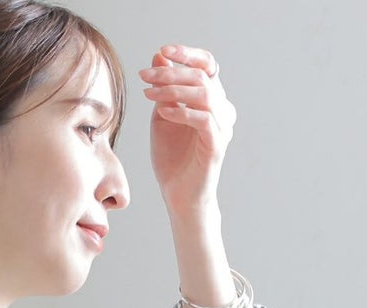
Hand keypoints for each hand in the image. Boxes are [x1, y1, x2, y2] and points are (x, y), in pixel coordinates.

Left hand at [137, 43, 235, 214]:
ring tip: (149, 94)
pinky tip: (163, 112)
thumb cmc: (172, 159)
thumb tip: (159, 55)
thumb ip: (163, 88)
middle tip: (144, 76)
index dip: (187, 54)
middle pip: (202, 76)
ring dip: (173, 90)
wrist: (179, 196)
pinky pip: (203, 119)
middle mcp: (222, 109)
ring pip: (203, 94)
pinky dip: (182, 112)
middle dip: (171, 72)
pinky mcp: (216, 145)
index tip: (162, 52)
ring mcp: (221, 127)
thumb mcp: (162, 116)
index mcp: (212, 99)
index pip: (206, 65)